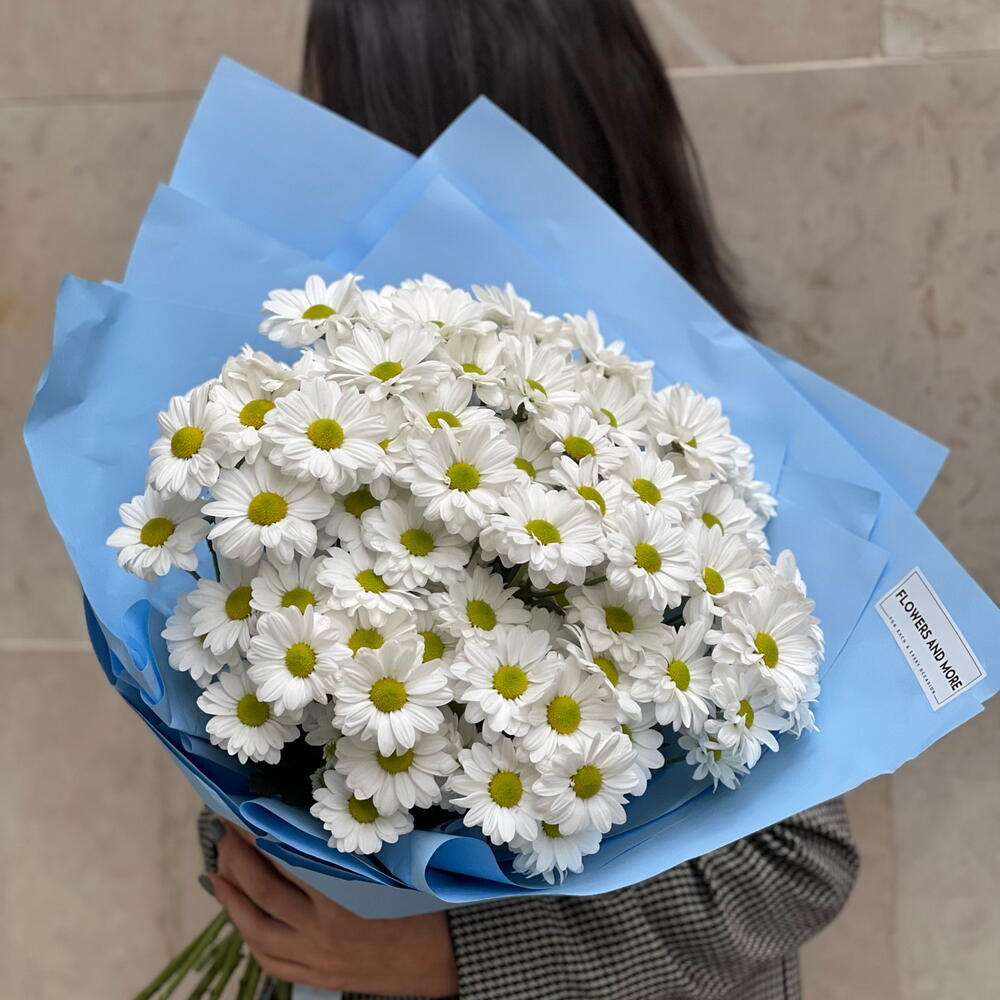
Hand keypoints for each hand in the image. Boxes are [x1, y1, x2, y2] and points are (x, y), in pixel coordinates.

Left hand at [205, 821, 457, 996]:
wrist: (446, 956)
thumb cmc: (425, 903)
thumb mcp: (392, 867)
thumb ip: (349, 850)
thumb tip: (310, 817)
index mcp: (342, 899)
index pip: (284, 859)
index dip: (256, 835)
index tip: (239, 812)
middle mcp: (322, 932)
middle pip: (262, 892)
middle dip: (236, 860)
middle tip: (224, 835)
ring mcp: (317, 959)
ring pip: (257, 930)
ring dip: (231, 900)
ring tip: (217, 874)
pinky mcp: (319, 976)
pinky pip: (270, 959)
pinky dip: (249, 936)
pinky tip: (241, 918)